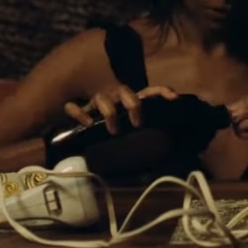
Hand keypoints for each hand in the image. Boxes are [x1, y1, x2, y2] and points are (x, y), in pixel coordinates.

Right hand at [63, 85, 178, 133]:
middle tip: (137, 124)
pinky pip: (73, 107)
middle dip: (133, 105)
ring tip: (114, 131)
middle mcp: (113, 96)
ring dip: (109, 113)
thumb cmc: (108, 125)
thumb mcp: (128, 127)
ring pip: (101, 99)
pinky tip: (88, 124)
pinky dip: (79, 114)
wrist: (74, 118)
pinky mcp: (75, 108)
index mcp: (129, 98)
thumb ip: (142, 134)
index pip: (148, 91)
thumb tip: (157, 157)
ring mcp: (94, 102)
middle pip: (125, 92)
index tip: (174, 99)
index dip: (161, 91)